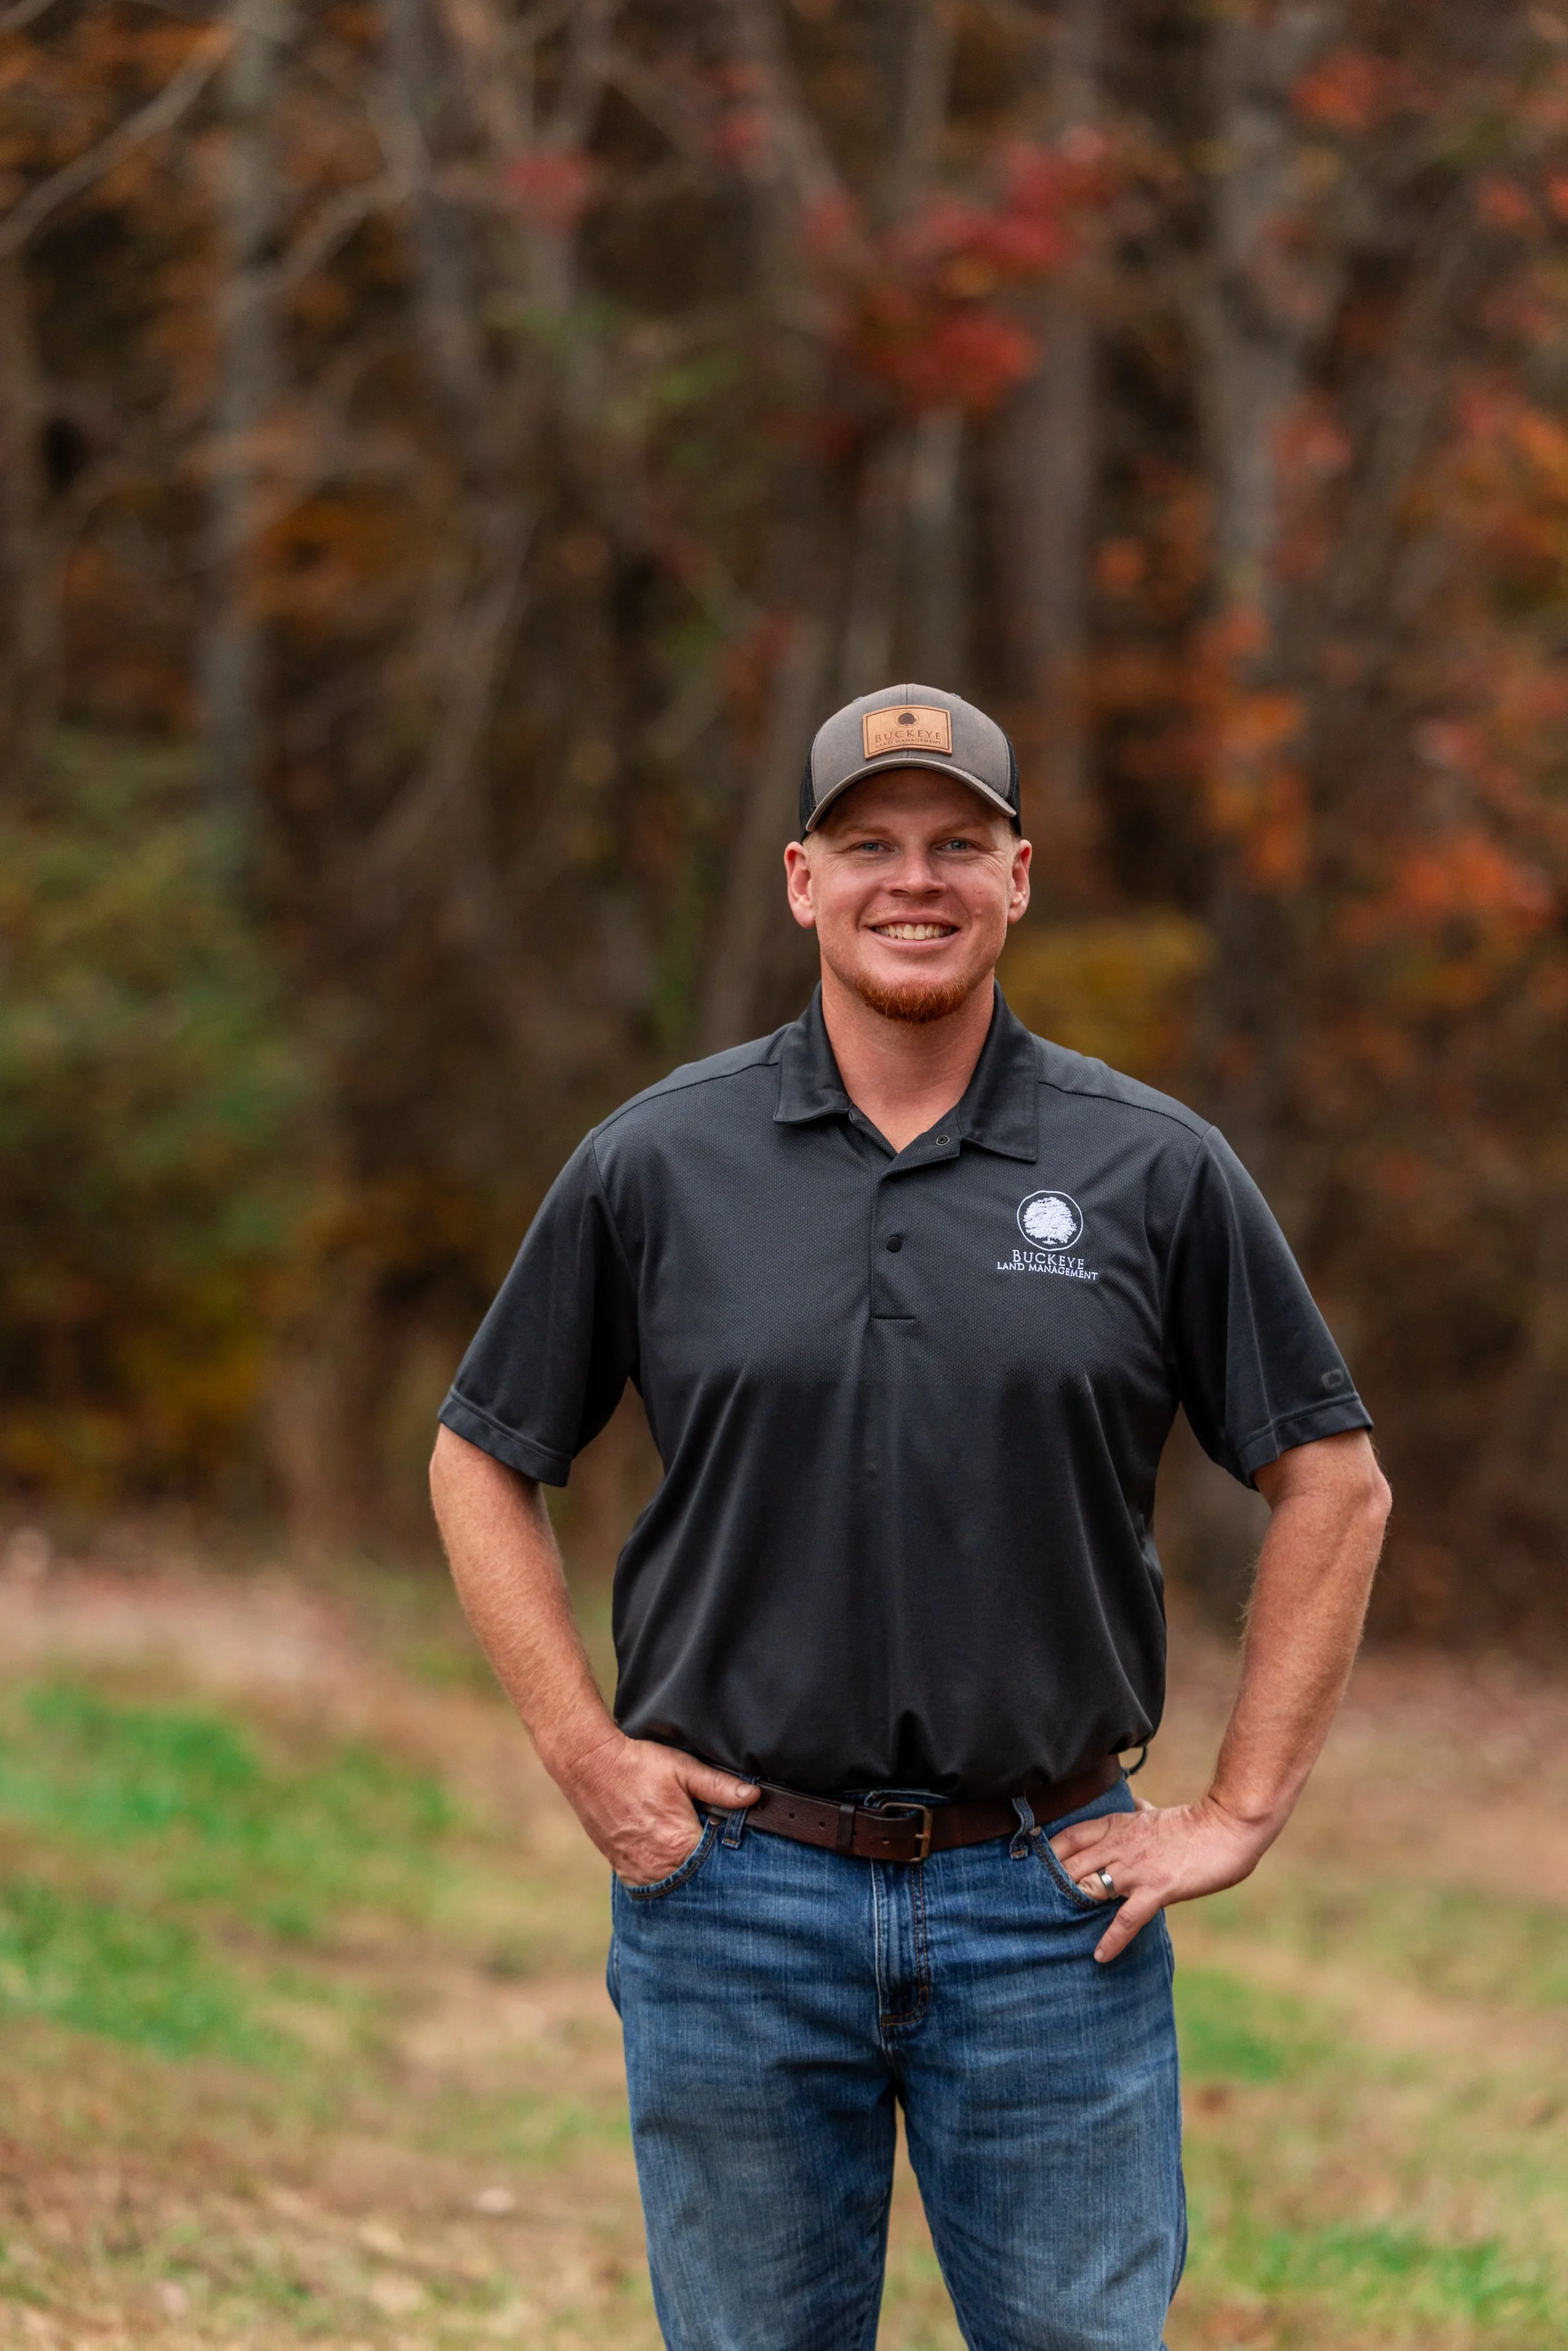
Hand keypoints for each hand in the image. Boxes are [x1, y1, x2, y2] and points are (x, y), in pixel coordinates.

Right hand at [559, 1730, 757, 1885]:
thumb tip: (753, 1797)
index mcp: (680, 1844)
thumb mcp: (682, 1769)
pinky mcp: (624, 1872)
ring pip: (676, 1887)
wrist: (590, 1767)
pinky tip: (671, 1861)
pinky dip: (665, 1878)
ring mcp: (638, 1874)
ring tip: (693, 1856)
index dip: (730, 1857)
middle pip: (699, 1881)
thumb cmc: (637, 1766)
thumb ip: (719, 1787)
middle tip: (717, 1852)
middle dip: (710, 1870)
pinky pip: (653, 1886)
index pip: (719, 1865)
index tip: (738, 1849)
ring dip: (687, 1877)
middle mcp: (659, 1867)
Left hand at [1048, 1794, 1275, 1963]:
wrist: (1228, 1826)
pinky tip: (1100, 1955)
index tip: (1029, 1866)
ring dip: (1073, 1906)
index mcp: (1118, 1825)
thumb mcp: (1157, 1812)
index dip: (1047, 1852)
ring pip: (1091, 1887)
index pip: (1070, 1837)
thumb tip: (1134, 1801)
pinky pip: (1127, 1918)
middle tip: (1031, 1906)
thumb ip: (1140, 1810)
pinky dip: (1112, 1939)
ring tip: (1054, 1929)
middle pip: (1072, 1865)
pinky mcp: (1158, 1889)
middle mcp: (1120, 1845)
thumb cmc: (1195, 1822)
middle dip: (1050, 1884)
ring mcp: (1137, 1868)